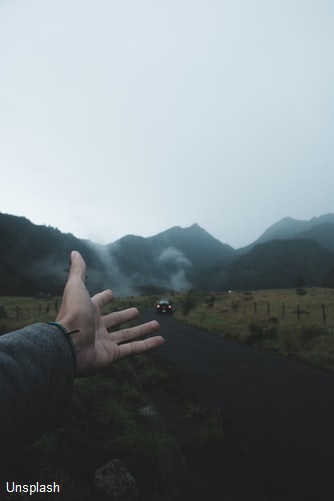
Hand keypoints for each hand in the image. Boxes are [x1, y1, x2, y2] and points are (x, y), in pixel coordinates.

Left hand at [56, 251, 163, 375]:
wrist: (68, 344)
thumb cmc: (72, 314)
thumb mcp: (76, 287)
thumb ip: (78, 271)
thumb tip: (74, 252)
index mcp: (87, 310)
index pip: (98, 302)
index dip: (104, 297)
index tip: (111, 293)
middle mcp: (96, 327)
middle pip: (115, 320)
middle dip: (125, 315)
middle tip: (136, 310)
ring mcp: (104, 342)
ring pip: (128, 335)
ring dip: (142, 330)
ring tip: (157, 324)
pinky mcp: (113, 355)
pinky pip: (133, 349)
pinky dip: (147, 345)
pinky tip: (160, 340)